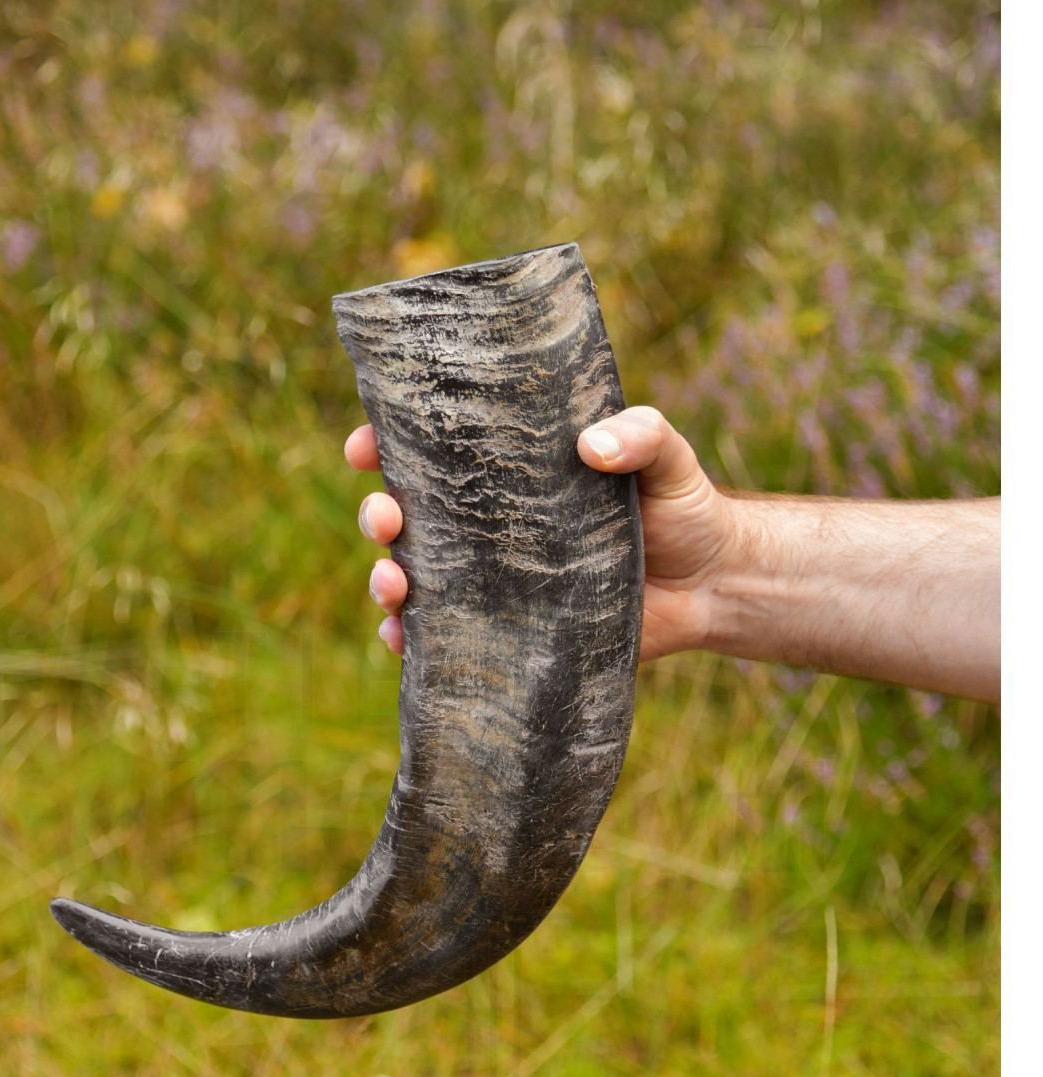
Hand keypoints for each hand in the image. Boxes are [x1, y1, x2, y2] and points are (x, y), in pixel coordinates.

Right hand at [344, 406, 736, 660]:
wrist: (712, 586)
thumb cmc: (683, 508)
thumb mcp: (666, 457)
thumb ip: (640, 435)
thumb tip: (592, 445)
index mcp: (511, 473)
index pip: (435, 451)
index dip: (388, 443)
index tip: (365, 445)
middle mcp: (490, 525)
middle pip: (408, 515)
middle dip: (379, 513)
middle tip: (386, 517)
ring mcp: (494, 581)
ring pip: (414, 578)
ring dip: (385, 579)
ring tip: (394, 584)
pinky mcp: (510, 631)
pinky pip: (444, 639)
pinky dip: (411, 641)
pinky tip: (404, 640)